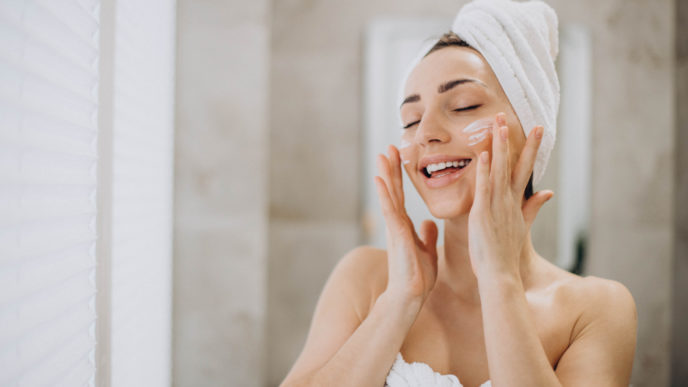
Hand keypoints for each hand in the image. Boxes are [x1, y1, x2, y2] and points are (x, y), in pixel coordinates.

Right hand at [375, 145, 438, 304]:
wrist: (410, 296)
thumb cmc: (417, 276)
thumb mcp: (427, 250)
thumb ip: (426, 236)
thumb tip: (428, 222)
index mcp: (404, 226)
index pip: (401, 195)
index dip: (399, 176)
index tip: (399, 157)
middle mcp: (397, 223)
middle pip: (393, 190)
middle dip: (391, 168)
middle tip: (389, 147)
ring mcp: (394, 228)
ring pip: (389, 195)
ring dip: (385, 175)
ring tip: (382, 155)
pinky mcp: (395, 234)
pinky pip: (389, 210)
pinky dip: (384, 194)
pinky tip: (380, 180)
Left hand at [467, 113, 553, 277]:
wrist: (500, 275)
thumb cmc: (506, 253)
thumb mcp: (522, 226)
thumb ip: (533, 207)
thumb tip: (548, 192)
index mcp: (515, 203)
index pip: (524, 169)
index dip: (530, 148)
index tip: (536, 129)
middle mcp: (508, 201)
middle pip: (514, 164)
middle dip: (516, 139)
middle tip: (516, 116)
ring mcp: (496, 206)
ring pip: (499, 170)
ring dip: (499, 146)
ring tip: (499, 124)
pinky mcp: (483, 214)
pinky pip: (484, 188)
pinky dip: (485, 172)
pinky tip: (484, 155)